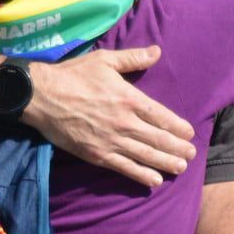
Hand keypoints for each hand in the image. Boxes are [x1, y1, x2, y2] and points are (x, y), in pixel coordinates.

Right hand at [23, 47, 195, 187]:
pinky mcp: (96, 154)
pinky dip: (141, 175)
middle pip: (158, 139)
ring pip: (145, 156)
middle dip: (178, 148)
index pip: (162, 116)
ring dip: (166, 163)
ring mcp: (111, 140)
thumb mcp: (104, 60)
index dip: (178, 127)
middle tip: (191, 155)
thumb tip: (157, 52)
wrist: (42, 96)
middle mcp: (124, 122)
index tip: (190, 133)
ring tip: (180, 169)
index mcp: (129, 98)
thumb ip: (133, 59)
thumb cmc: (73, 75)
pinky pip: (124, 167)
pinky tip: (154, 180)